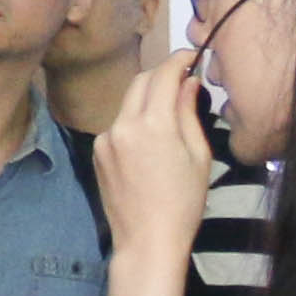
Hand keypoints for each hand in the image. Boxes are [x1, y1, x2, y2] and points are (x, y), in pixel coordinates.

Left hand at [99, 49, 215, 259]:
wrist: (147, 239)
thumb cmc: (183, 202)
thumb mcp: (198, 155)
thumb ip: (188, 113)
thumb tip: (188, 82)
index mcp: (152, 124)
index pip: (163, 75)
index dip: (179, 60)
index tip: (192, 57)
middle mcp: (122, 125)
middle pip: (140, 82)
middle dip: (161, 74)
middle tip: (183, 79)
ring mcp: (105, 139)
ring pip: (128, 103)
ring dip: (148, 98)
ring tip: (170, 111)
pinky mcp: (98, 152)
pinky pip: (118, 125)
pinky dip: (135, 121)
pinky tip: (151, 140)